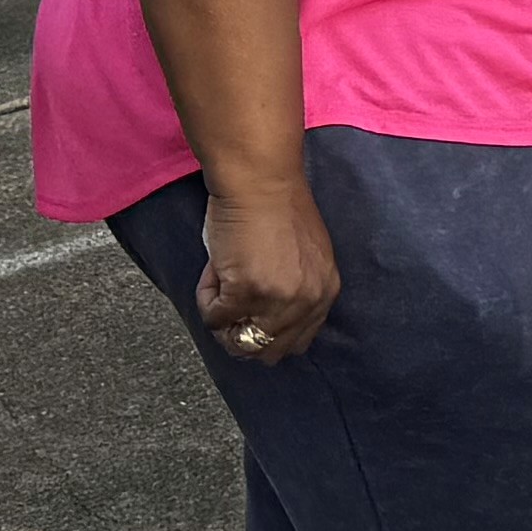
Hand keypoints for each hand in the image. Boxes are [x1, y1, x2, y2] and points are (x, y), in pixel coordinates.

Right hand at [193, 169, 340, 364]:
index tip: (249, 314)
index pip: (296, 342)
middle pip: (267, 351)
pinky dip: (206, 298)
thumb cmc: (275, 209)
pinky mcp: (246, 292)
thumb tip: (263, 327)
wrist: (260, 179)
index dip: (265, 333)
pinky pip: (214, 318)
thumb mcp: (304, 259)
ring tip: (223, 280)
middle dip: (241, 333)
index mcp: (325, 293)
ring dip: (223, 318)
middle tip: (228, 302)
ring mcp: (278, 300)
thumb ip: (296, 292)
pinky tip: (215, 268)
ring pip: (238, 341)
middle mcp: (307, 302)